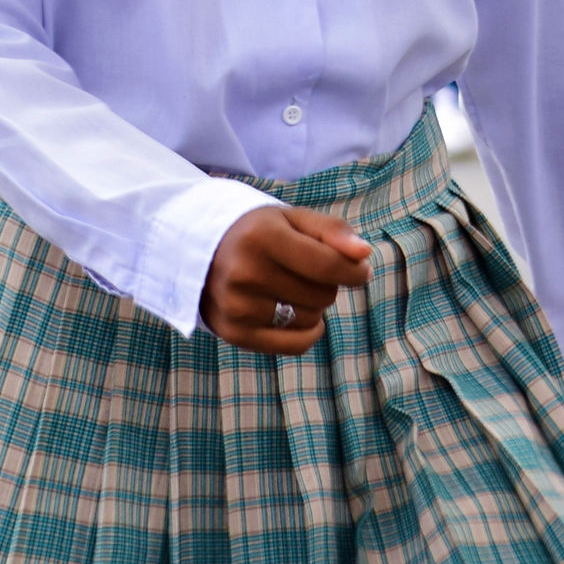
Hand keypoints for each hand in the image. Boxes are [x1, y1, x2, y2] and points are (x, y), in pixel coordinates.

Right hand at [200, 203, 372, 355]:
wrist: (198, 252)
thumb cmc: (257, 233)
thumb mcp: (291, 218)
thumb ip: (332, 230)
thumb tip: (365, 254)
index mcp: (262, 235)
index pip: (329, 264)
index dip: (355, 270)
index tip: (359, 268)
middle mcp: (246, 272)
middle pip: (323, 294)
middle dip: (327, 284)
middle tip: (307, 272)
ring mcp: (238, 306)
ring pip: (311, 319)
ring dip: (313, 306)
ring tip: (291, 288)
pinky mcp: (235, 333)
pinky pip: (295, 344)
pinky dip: (307, 332)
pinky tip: (298, 316)